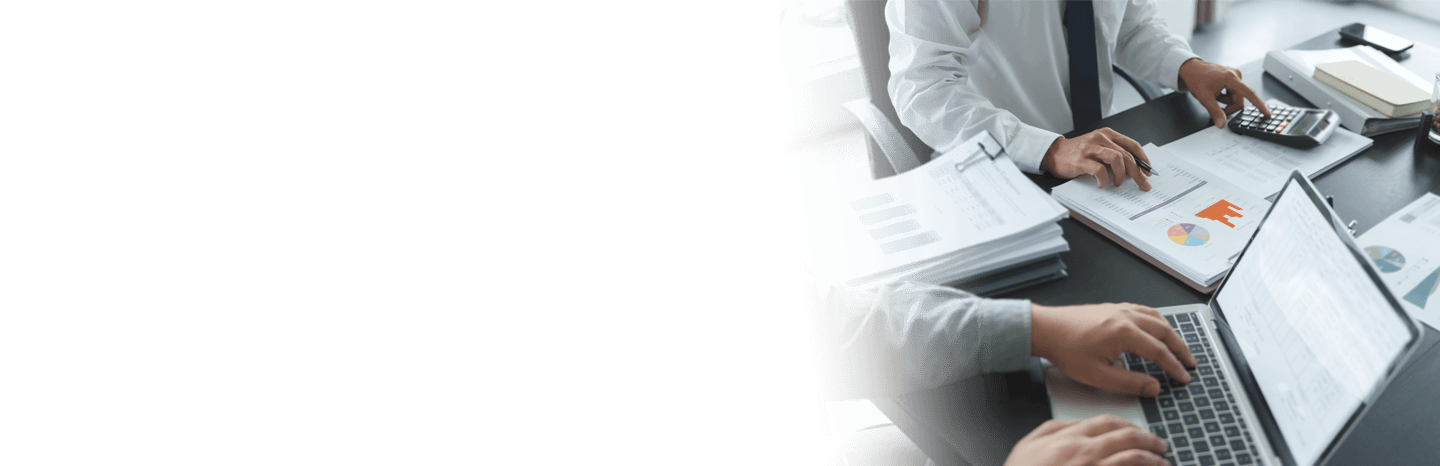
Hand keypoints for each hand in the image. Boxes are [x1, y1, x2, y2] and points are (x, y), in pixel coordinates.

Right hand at [1003, 415, 1169, 465]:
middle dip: (1149, 439)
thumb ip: (1053, 428)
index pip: (1106, 421)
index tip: (1137, 429)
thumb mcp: (1028, 444)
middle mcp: (1086, 452)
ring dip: (1154, 459)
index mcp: (1069, 437)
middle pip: (1127, 437)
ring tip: (1163, 462)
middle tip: (1160, 445)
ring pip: (1134, 458)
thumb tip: (1075, 422)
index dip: (1126, 423)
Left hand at [1031, 303, 1195, 396]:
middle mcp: (1125, 316)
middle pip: (1164, 331)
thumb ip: (1129, 383)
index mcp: (1124, 332)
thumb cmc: (1065, 349)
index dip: (1174, 367)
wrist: (1044, 329)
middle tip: (1190, 363)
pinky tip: (1157, 327)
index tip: (1184, 377)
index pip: (1160, 352)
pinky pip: (1143, 310)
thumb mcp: (1097, 375)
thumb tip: (1153, 388)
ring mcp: (1119, 309)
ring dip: (1171, 333)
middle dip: (1181, 348)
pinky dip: (1157, 320)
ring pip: (1156, 318)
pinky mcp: (1112, 307)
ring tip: (1180, 347)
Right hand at [1041, 128, 1152, 190]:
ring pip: (1117, 159)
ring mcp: (1090, 148)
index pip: (1132, 145)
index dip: (1143, 159)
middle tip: (1142, 184)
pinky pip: (1099, 170)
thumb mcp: (1098, 148)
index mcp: (1107, 135)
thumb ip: (1113, 153)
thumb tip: (1133, 170)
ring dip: (1122, 174)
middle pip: (1127, 155)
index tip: (1148, 171)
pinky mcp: (1081, 160)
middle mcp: (1100, 139)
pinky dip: (1104, 179)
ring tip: (1118, 183)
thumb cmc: (1076, 153)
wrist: (1053, 153)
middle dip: (1138, 172)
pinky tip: (1101, 183)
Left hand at [1177, 58, 1271, 127]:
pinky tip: (1217, 93)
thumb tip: (1222, 123)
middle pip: (1240, 99)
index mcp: (1231, 78)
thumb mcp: (1204, 98)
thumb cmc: (1196, 79)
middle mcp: (1236, 75)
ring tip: (1215, 96)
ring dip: (1226, 101)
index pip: (1249, 94)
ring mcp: (1234, 75)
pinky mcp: (1232, 77)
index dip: (1259, 105)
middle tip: (1218, 107)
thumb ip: (1214, 111)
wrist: (1190, 69)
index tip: (1267, 113)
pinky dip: (1225, 96)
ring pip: (1236, 97)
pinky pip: (1233, 92)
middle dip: (1230, 106)